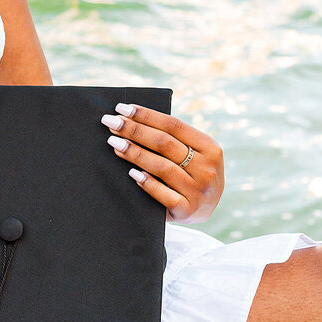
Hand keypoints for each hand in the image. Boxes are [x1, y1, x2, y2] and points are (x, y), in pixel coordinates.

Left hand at [101, 103, 223, 223]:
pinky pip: (163, 195)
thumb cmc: (191, 175)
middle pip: (165, 143)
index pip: (174, 125)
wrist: (206, 212)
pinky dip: (147, 183)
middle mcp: (207, 169)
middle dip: (134, 130)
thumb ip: (173, 140)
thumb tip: (131, 120)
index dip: (146, 115)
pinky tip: (131, 173)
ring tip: (114, 143)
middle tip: (111, 122)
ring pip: (162, 167)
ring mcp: (198, 191)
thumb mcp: (194, 155)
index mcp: (210, 147)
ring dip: (134, 153)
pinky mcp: (187, 211)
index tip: (122, 108)